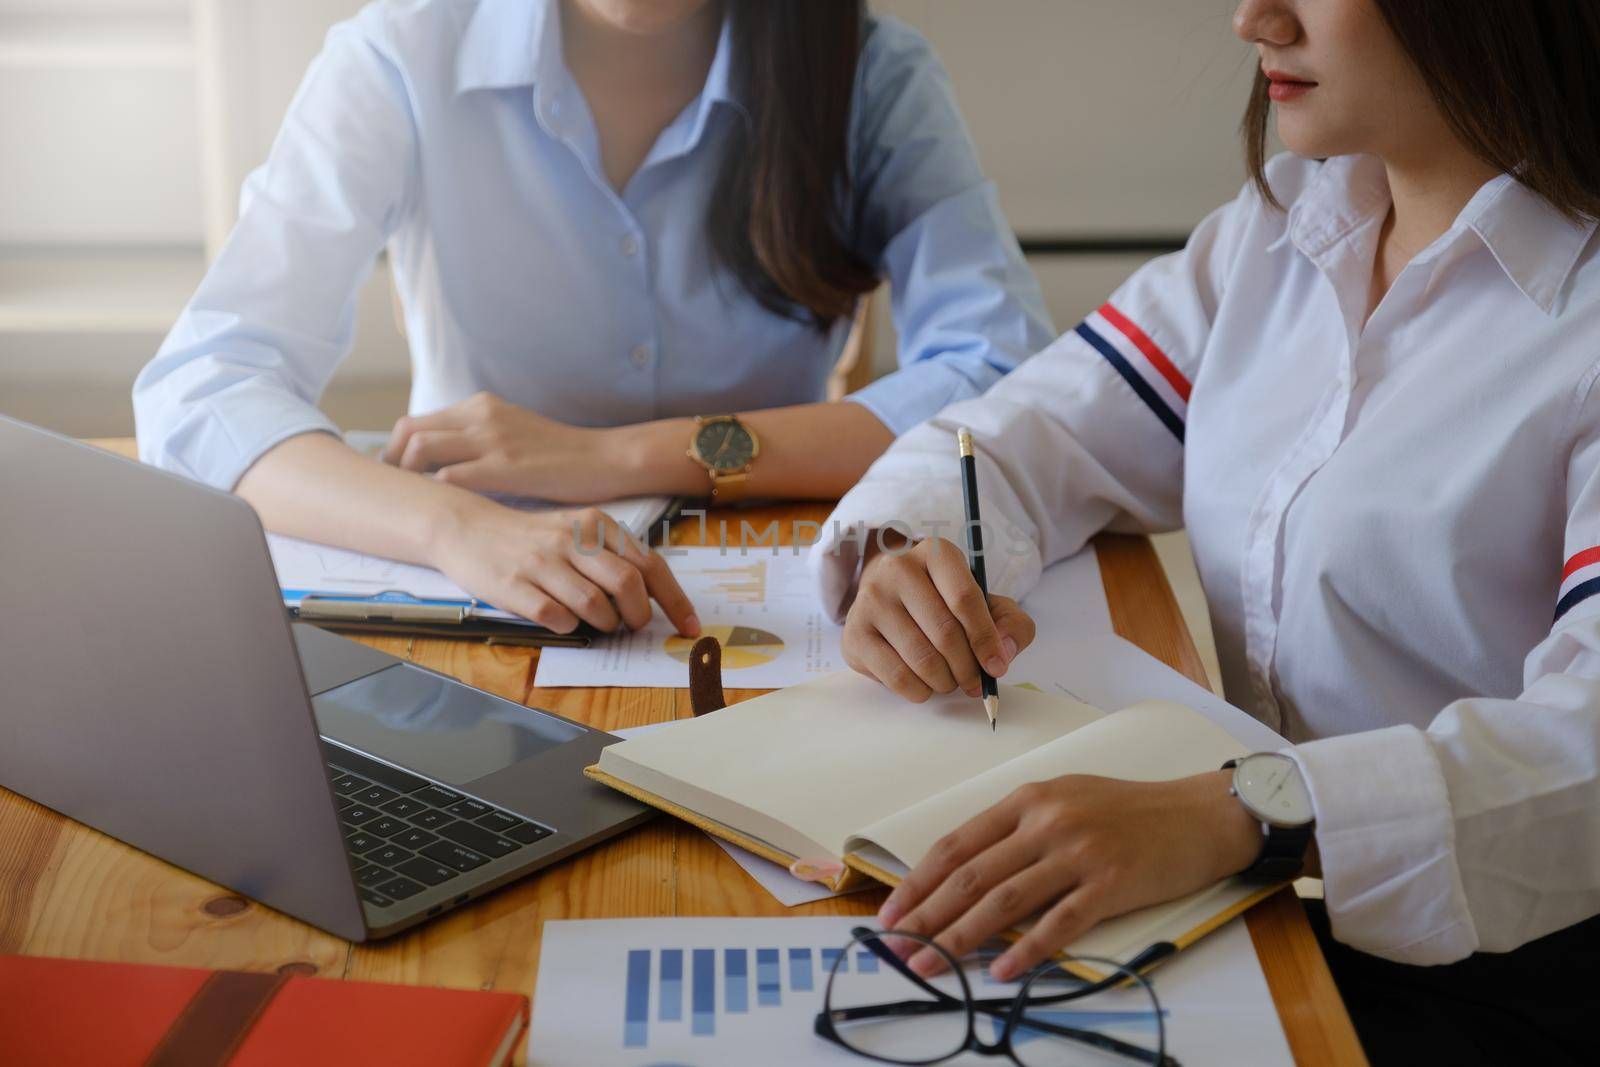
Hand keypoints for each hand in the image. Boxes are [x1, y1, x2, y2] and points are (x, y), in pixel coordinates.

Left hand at [383, 392, 628, 501]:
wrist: (605, 458)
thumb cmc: (564, 455)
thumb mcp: (515, 432)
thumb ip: (481, 438)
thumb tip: (449, 460)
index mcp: (481, 405)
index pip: (417, 421)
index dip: (397, 450)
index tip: (397, 477)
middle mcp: (480, 414)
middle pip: (408, 431)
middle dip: (392, 463)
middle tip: (396, 493)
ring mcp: (491, 438)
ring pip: (420, 449)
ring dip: (408, 478)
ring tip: (414, 503)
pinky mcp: (504, 465)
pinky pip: (450, 476)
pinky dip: (435, 493)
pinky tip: (442, 511)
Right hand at [431, 498, 699, 635]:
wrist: (467, 527)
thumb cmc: (532, 537)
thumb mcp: (577, 532)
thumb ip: (614, 557)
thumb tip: (656, 597)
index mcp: (596, 524)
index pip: (650, 564)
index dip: (675, 600)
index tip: (690, 627)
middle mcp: (572, 539)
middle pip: (628, 586)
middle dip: (637, 617)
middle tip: (629, 625)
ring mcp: (542, 562)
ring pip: (595, 606)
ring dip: (604, 624)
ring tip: (596, 621)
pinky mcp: (515, 586)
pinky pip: (557, 618)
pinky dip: (568, 626)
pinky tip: (561, 618)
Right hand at [843, 537, 1035, 700]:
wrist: (892, 597)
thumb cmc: (946, 603)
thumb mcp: (988, 604)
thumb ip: (1011, 624)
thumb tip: (1002, 653)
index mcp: (936, 553)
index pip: (964, 598)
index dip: (985, 639)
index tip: (997, 667)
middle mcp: (897, 569)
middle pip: (944, 633)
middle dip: (968, 668)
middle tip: (975, 682)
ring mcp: (871, 600)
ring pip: (921, 659)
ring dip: (946, 682)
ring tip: (951, 680)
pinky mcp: (854, 634)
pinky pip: (896, 677)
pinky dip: (920, 691)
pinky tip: (925, 683)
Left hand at [876, 772, 1261, 980]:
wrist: (1198, 816)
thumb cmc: (1128, 811)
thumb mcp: (1065, 800)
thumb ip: (1018, 830)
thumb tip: (966, 875)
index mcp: (1029, 798)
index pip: (958, 844)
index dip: (919, 882)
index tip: (892, 913)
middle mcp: (1047, 821)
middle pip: (972, 876)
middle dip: (927, 916)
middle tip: (898, 949)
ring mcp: (1079, 852)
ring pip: (1004, 901)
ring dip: (960, 938)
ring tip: (931, 966)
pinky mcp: (1111, 884)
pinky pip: (1058, 923)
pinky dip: (1025, 950)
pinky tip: (1000, 971)